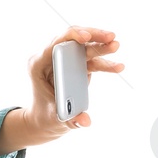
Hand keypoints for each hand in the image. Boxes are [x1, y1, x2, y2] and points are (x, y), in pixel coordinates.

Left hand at [0, 25, 124, 151]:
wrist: (45, 118)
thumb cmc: (45, 116)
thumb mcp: (55, 117)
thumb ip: (70, 119)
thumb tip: (86, 122)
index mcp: (38, 65)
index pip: (55, 44)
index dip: (71, 37)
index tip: (86, 37)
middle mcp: (51, 59)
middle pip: (73, 39)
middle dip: (93, 36)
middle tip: (111, 37)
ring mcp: (65, 60)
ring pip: (85, 47)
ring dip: (102, 46)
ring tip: (116, 45)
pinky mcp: (76, 65)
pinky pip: (92, 60)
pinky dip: (105, 63)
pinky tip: (118, 67)